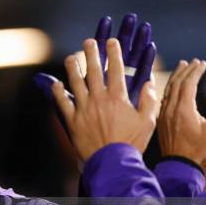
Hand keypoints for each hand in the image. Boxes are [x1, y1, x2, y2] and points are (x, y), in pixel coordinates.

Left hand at [34, 14, 155, 132]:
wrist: (112, 162)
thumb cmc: (131, 143)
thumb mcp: (148, 122)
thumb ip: (149, 101)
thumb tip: (149, 84)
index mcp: (118, 98)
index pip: (116, 69)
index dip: (114, 53)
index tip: (112, 41)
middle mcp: (99, 99)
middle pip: (94, 71)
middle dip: (91, 53)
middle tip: (89, 41)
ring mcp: (84, 109)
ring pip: (75, 83)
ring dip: (72, 68)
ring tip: (71, 57)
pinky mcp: (72, 121)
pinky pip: (63, 103)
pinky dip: (58, 93)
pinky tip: (56, 84)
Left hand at [157, 59, 205, 164]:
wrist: (177, 164)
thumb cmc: (197, 149)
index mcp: (183, 109)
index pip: (188, 83)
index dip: (196, 71)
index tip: (203, 63)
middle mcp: (170, 108)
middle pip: (176, 83)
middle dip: (186, 70)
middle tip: (194, 61)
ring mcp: (163, 114)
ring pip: (168, 89)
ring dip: (175, 76)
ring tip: (182, 66)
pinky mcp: (161, 119)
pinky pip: (163, 98)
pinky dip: (169, 88)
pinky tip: (173, 85)